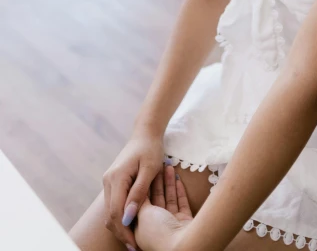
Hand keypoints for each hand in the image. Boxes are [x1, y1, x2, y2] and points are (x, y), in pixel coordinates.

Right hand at [102, 133, 164, 248]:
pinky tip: (132, 223)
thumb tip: (129, 216)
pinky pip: (114, 204)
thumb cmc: (151, 149)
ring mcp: (109, 181)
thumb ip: (139, 192)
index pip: (116, 211)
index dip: (125, 229)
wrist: (146, 133)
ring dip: (120, 225)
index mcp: (117, 178)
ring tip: (134, 239)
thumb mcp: (150, 170)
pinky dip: (121, 216)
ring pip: (110, 211)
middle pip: (110, 214)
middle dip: (121, 231)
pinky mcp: (113, 182)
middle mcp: (108, 181)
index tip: (136, 243)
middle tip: (135, 246)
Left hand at [134, 164, 193, 250]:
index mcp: (140, 229)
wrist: (184, 244)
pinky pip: (179, 202)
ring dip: (167, 183)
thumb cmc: (158, 231)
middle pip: (153, 201)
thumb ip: (139, 201)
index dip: (140, 189)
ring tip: (168, 165)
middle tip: (157, 165)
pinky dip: (178, 190)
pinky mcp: (183, 220)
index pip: (138, 206)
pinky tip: (177, 177)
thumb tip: (134, 191)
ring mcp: (170, 223)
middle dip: (155, 183)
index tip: (141, 173)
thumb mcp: (143, 214)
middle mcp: (154, 227)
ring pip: (167, 199)